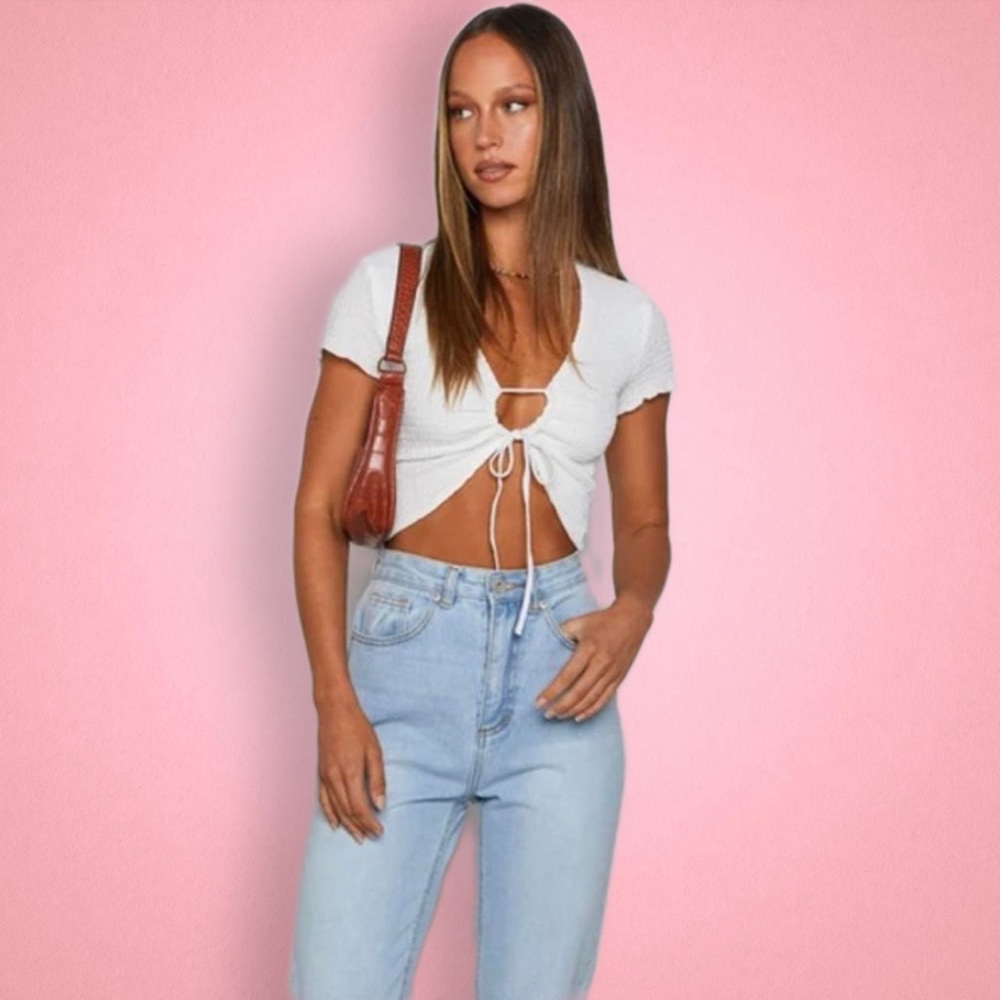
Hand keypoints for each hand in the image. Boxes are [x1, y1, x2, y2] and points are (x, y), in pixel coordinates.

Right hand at [316, 699, 385, 842]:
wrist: (334, 711)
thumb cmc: (357, 728)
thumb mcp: (374, 751)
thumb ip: (377, 779)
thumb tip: (380, 805)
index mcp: (350, 773)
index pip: (360, 807)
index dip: (369, 822)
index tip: (379, 831)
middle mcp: (335, 778)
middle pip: (347, 811)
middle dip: (360, 827)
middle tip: (372, 837)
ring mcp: (325, 776)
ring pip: (335, 808)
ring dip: (347, 825)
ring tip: (357, 837)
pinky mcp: (321, 773)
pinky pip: (324, 799)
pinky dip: (329, 814)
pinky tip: (335, 824)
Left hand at [534, 593, 653, 721]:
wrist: (632, 619)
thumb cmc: (602, 621)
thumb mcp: (579, 622)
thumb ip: (561, 634)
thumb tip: (544, 647)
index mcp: (589, 649)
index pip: (567, 676)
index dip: (552, 691)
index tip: (538, 702)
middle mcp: (602, 663)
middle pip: (579, 692)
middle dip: (561, 706)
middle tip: (546, 714)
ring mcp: (612, 672)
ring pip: (591, 699)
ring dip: (573, 710)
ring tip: (558, 716)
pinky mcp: (619, 678)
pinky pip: (604, 699)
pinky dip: (591, 710)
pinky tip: (578, 717)